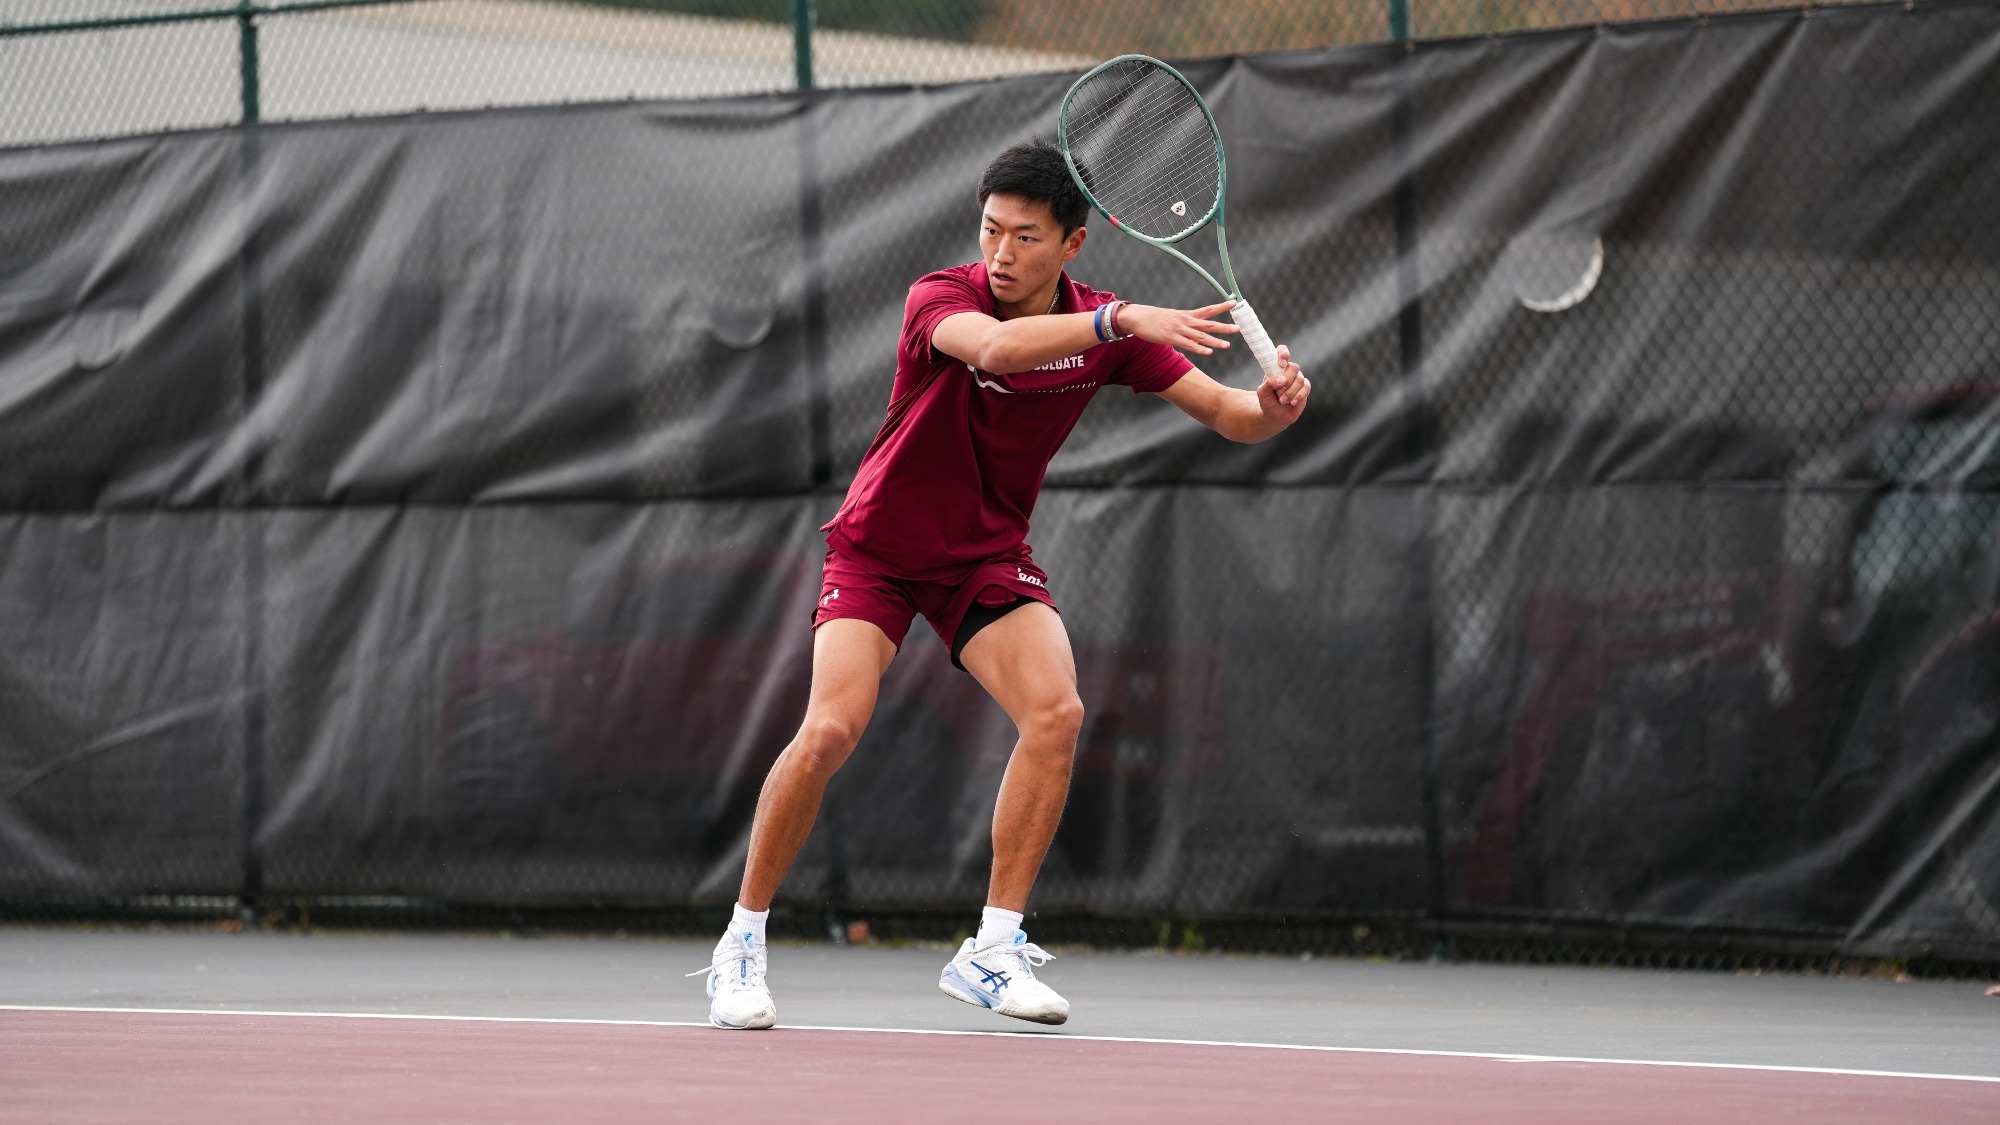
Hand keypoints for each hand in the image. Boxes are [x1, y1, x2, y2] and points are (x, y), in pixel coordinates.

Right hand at [1120, 300, 1239, 355]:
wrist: (1137, 317)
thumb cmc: (1153, 318)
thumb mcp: (1171, 317)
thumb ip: (1183, 323)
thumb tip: (1190, 327)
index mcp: (1186, 315)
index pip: (1208, 310)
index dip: (1221, 306)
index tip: (1234, 302)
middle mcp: (1185, 321)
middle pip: (1209, 323)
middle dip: (1224, 326)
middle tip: (1238, 328)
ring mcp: (1179, 329)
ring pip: (1201, 336)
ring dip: (1214, 341)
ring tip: (1227, 345)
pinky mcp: (1171, 338)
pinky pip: (1188, 345)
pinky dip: (1199, 349)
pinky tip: (1208, 352)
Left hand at [1257, 344, 1308, 424]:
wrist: (1275, 415)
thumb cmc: (1267, 401)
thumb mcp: (1262, 393)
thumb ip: (1268, 384)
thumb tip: (1281, 380)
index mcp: (1276, 367)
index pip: (1282, 351)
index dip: (1283, 354)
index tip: (1281, 364)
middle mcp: (1288, 370)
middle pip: (1294, 366)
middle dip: (1287, 381)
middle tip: (1278, 391)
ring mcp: (1298, 378)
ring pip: (1299, 379)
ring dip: (1290, 392)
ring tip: (1282, 400)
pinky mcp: (1305, 388)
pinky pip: (1306, 387)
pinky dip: (1298, 396)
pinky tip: (1291, 402)